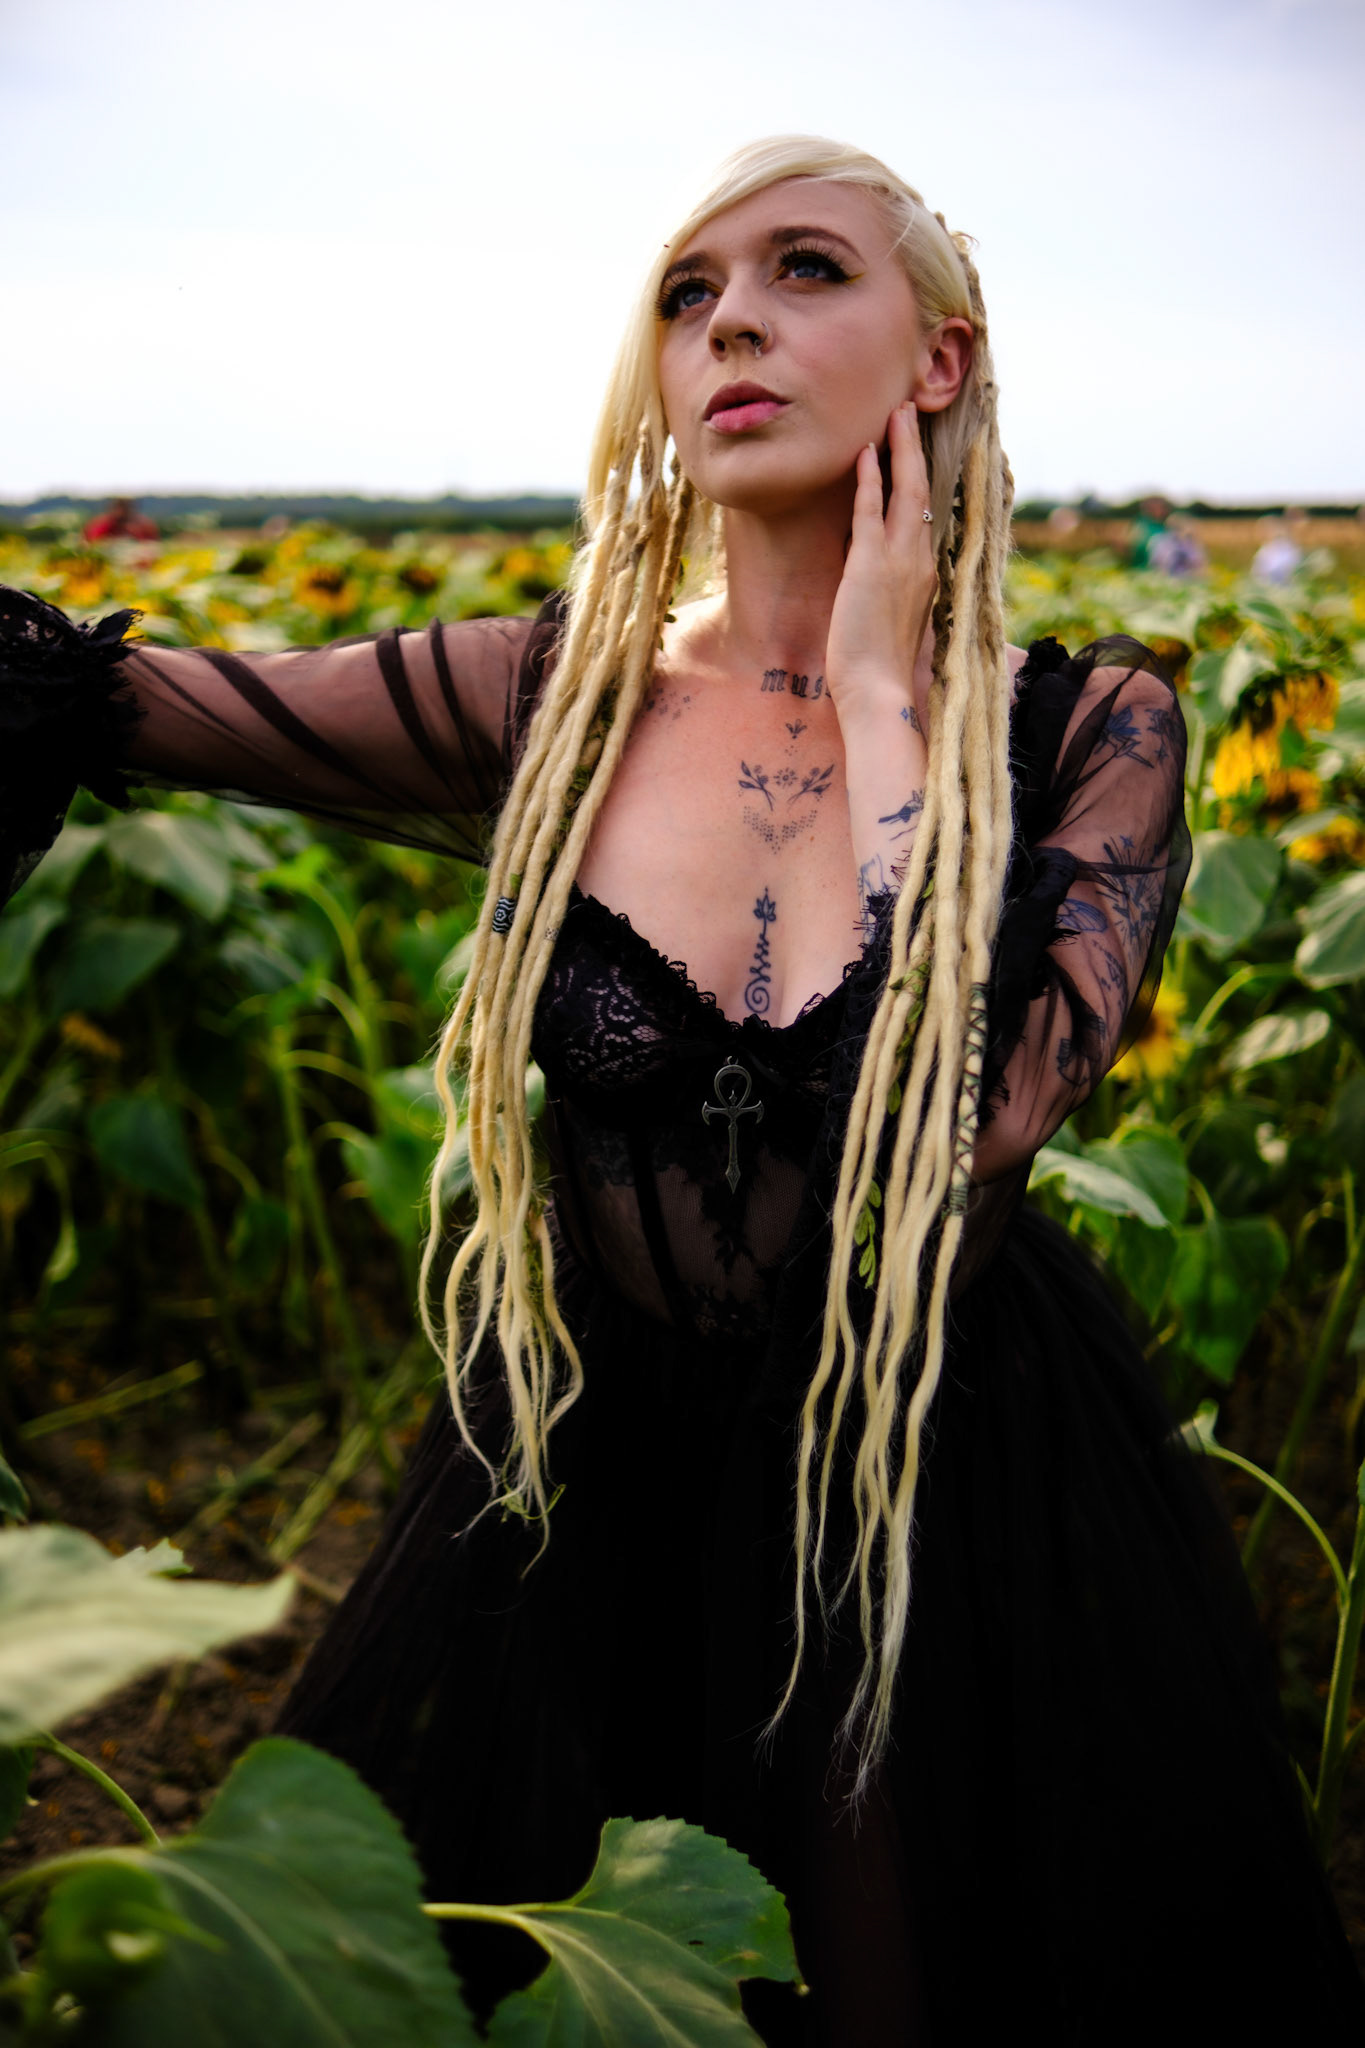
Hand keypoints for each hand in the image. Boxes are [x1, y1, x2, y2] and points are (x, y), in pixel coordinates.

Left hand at [825, 401, 936, 728]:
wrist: (878, 692)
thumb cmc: (880, 668)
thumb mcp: (891, 620)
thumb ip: (890, 590)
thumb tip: (874, 575)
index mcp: (926, 573)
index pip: (926, 513)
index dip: (921, 478)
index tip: (916, 450)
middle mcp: (920, 560)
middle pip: (923, 490)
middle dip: (915, 448)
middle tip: (908, 411)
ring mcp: (899, 561)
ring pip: (905, 491)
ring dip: (899, 449)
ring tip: (895, 415)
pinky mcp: (871, 566)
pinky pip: (871, 512)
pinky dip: (869, 480)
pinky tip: (864, 453)